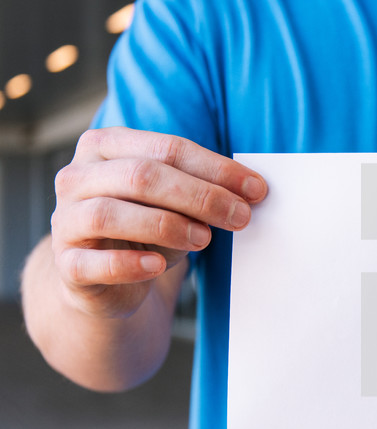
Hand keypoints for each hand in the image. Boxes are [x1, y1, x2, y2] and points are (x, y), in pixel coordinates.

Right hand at [51, 127, 266, 317]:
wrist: (106, 280)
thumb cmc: (146, 230)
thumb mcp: (177, 204)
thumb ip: (203, 192)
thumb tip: (252, 191)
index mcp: (106, 147)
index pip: (167, 149)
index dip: (216, 169)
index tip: (257, 190)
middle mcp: (77, 177)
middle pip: (141, 176)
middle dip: (200, 196)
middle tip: (240, 216)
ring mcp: (65, 220)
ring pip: (109, 214)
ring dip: (166, 225)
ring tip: (204, 239)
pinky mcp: (66, 264)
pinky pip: (93, 263)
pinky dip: (128, 264)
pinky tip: (157, 266)